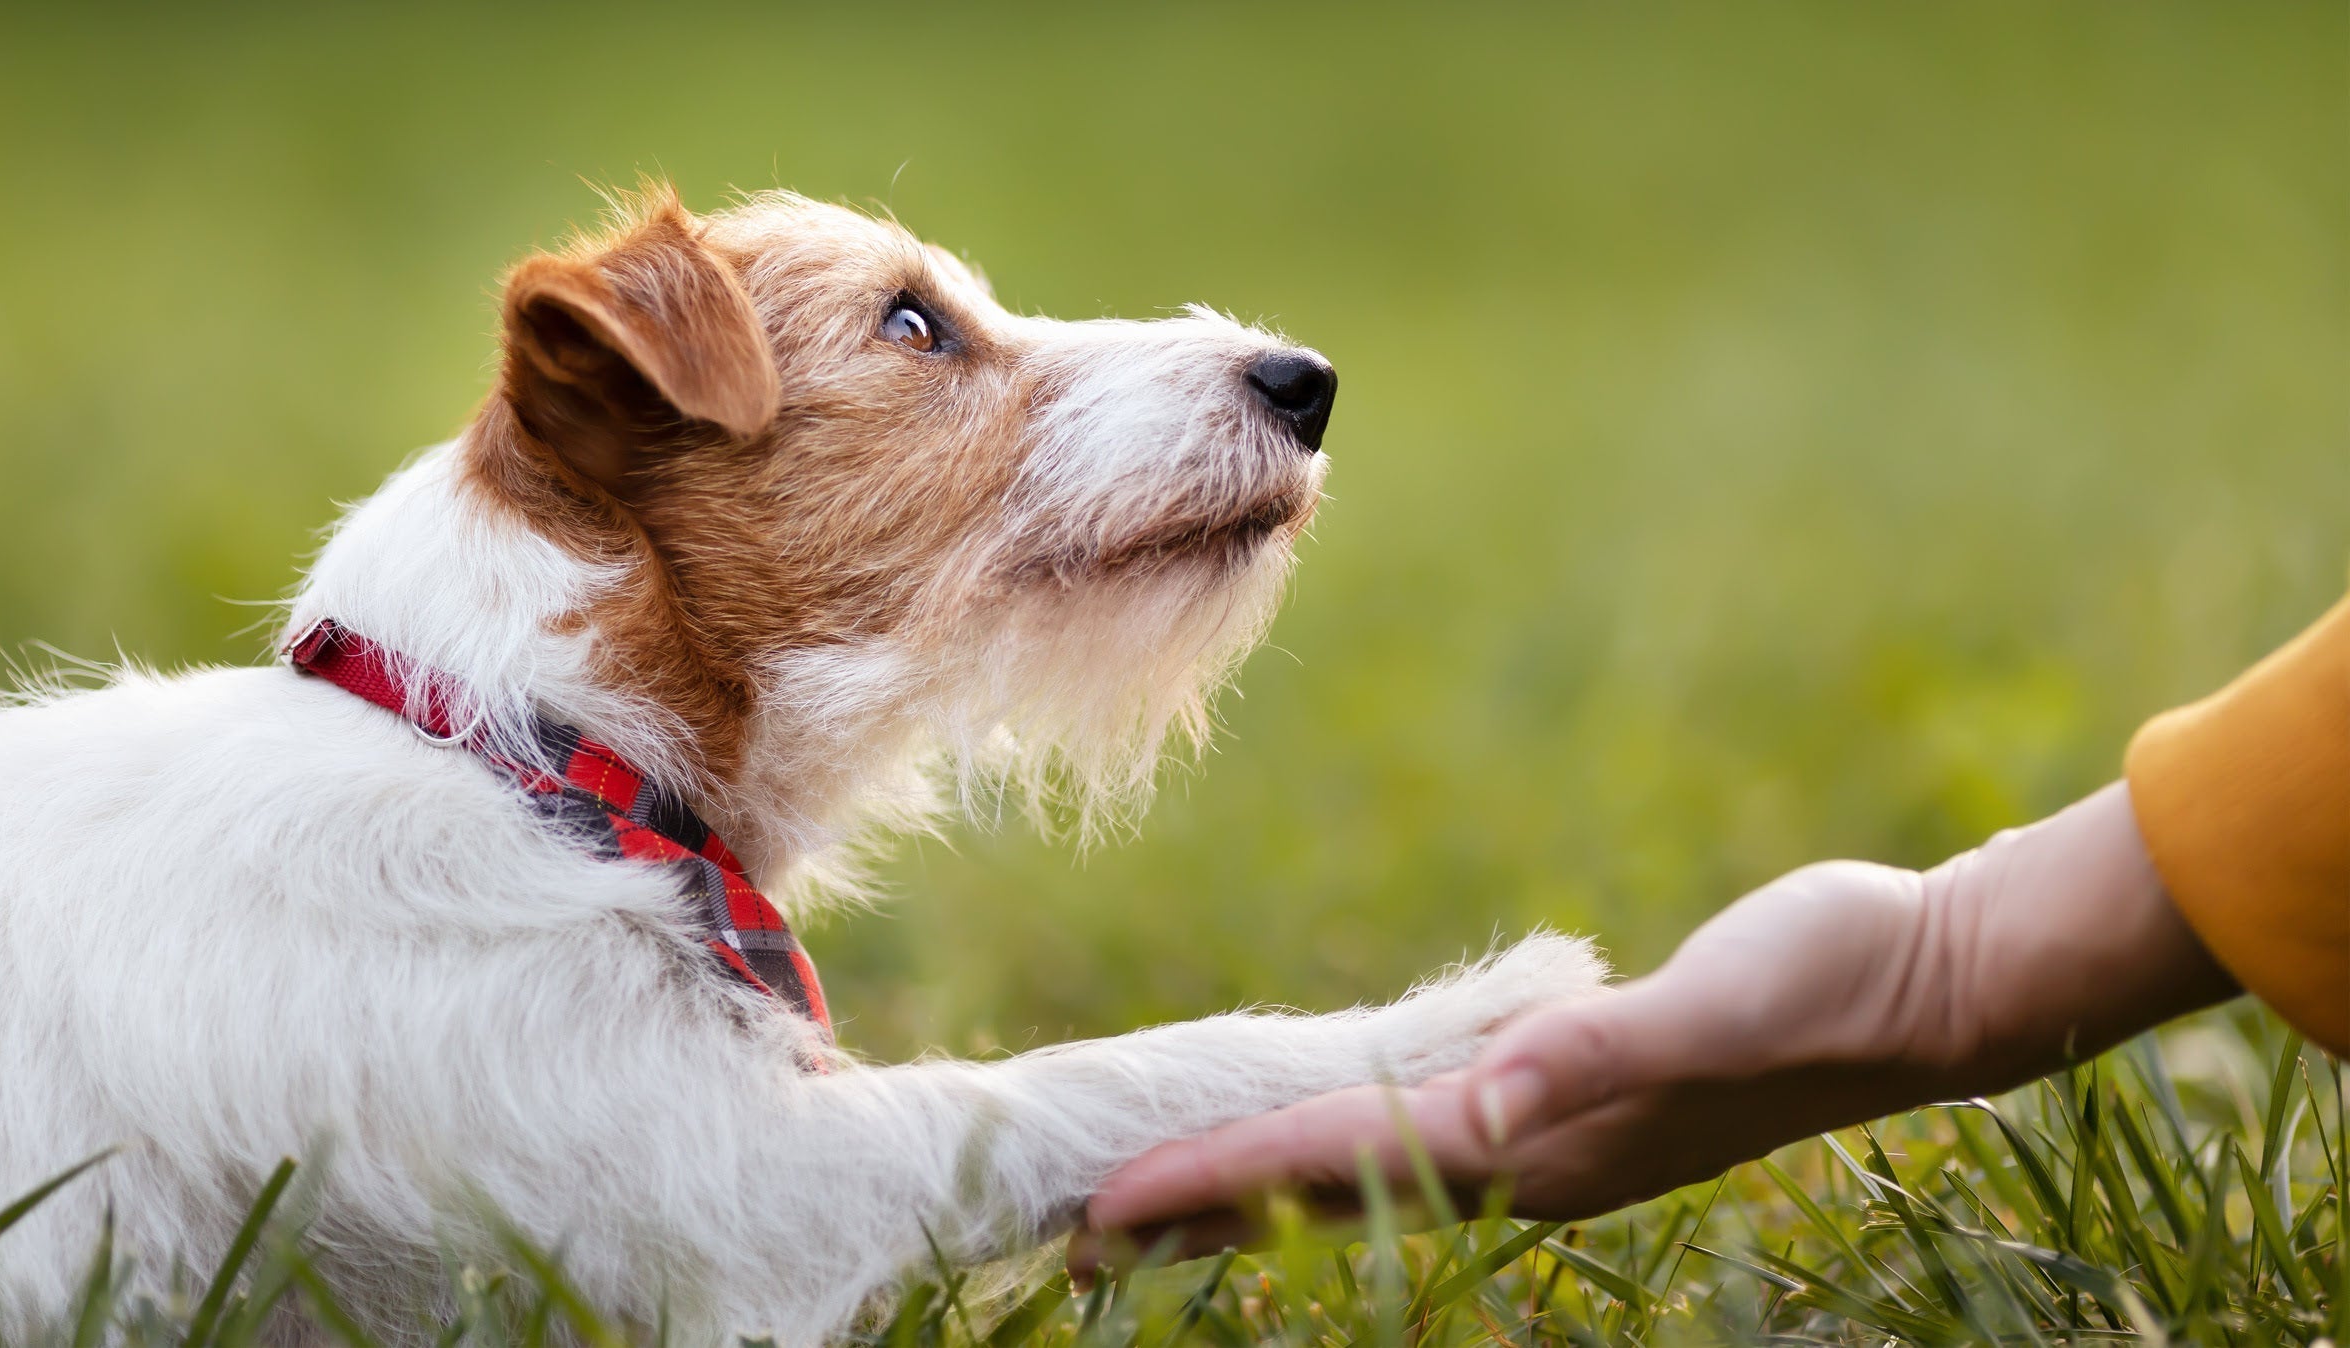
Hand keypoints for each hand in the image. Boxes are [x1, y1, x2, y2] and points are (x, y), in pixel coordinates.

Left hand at [1075, 783, 2234, 1267]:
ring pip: (1363, 1179)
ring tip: (1156, 1209)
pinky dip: (1341, 1149)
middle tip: (1069, 1245)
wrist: (1929, 984)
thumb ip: (1597, 1057)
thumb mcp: (1714, 1008)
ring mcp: (1552, 1143)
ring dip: (1258, 1194)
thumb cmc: (1829, 981)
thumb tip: (1489, 1105)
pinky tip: (1317, 1138)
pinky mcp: (1576, 1107)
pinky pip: (1419, 1139)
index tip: (1099, 1210)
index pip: (1339, 1166)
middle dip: (1200, 1221)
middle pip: (1328, 1197)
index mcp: (1537, 1139)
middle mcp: (1531, 1160)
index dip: (1215, 1186)